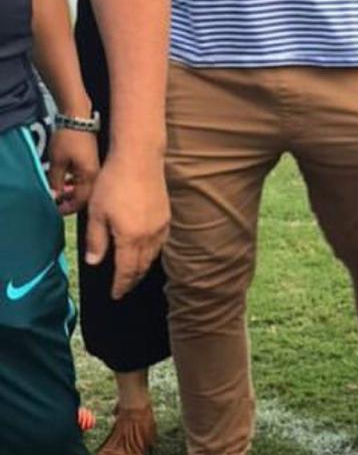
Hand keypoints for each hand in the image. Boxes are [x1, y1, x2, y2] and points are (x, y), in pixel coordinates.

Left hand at [47, 128, 99, 215]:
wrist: (79, 119)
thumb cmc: (69, 138)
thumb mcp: (58, 162)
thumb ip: (56, 182)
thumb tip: (54, 197)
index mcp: (90, 177)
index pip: (80, 201)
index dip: (67, 208)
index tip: (56, 210)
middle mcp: (98, 175)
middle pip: (86, 197)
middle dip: (70, 202)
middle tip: (58, 203)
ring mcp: (98, 170)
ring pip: (87, 189)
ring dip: (74, 193)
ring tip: (62, 192)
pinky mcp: (95, 164)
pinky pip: (88, 180)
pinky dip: (77, 184)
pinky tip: (69, 182)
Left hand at [84, 152, 168, 298]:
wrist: (139, 160)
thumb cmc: (114, 183)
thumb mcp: (96, 213)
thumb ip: (96, 240)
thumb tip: (95, 262)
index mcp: (130, 238)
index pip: (126, 270)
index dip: (120, 285)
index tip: (115, 295)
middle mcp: (149, 236)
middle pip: (142, 266)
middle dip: (132, 280)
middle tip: (123, 288)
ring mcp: (160, 226)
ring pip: (153, 256)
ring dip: (142, 267)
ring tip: (133, 273)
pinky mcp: (165, 217)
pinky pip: (160, 243)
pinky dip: (152, 253)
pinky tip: (145, 251)